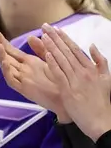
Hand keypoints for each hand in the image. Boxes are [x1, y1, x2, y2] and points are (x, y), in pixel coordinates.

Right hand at [0, 29, 70, 122]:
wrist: (67, 100)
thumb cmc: (60, 82)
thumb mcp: (49, 61)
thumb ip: (40, 49)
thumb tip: (30, 36)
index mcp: (27, 64)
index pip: (11, 50)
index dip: (2, 41)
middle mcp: (21, 71)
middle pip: (5, 56)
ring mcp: (21, 80)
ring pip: (6, 67)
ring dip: (0, 56)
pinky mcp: (24, 90)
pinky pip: (12, 80)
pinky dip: (8, 71)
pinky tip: (5, 62)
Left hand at [40, 24, 110, 141]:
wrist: (101, 121)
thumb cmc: (101, 102)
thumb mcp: (106, 79)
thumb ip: (100, 62)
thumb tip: (92, 46)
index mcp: (91, 69)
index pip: (75, 49)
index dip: (64, 38)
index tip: (55, 29)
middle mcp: (84, 72)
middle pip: (67, 52)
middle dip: (55, 38)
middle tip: (45, 27)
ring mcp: (76, 81)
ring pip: (62, 60)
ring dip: (52, 47)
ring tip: (43, 36)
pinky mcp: (69, 90)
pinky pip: (60, 74)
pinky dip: (53, 64)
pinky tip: (47, 55)